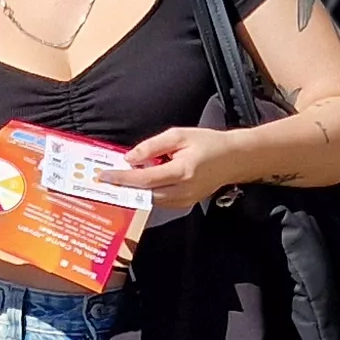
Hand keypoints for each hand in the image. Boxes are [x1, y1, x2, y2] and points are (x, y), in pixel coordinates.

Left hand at [102, 127, 246, 214]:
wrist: (233, 159)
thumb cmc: (208, 143)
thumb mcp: (179, 135)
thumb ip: (152, 146)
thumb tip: (130, 158)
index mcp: (182, 172)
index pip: (145, 179)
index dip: (122, 178)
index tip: (105, 175)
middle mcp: (183, 190)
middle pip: (145, 194)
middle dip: (124, 187)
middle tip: (106, 180)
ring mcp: (185, 200)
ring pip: (151, 200)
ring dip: (135, 191)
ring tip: (119, 180)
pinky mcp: (185, 204)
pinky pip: (160, 201)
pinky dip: (148, 193)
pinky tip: (140, 183)